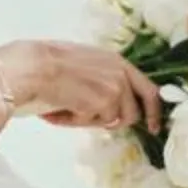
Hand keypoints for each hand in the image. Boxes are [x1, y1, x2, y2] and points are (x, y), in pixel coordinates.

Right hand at [14, 40, 163, 134]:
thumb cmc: (49, 63)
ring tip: (67, 107)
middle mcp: (121, 74)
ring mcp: (114, 89)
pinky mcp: (103, 103)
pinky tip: (57, 110)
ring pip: (112, 121)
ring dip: (90, 120)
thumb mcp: (86, 64)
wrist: (34, 66)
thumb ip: (104, 78)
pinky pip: (91, 124)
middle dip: (119, 122)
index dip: (153, 111)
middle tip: (106, 125)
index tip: (152, 125)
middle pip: (134, 113)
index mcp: (118, 62)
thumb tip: (112, 103)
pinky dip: (72, 122)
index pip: (148, 89)